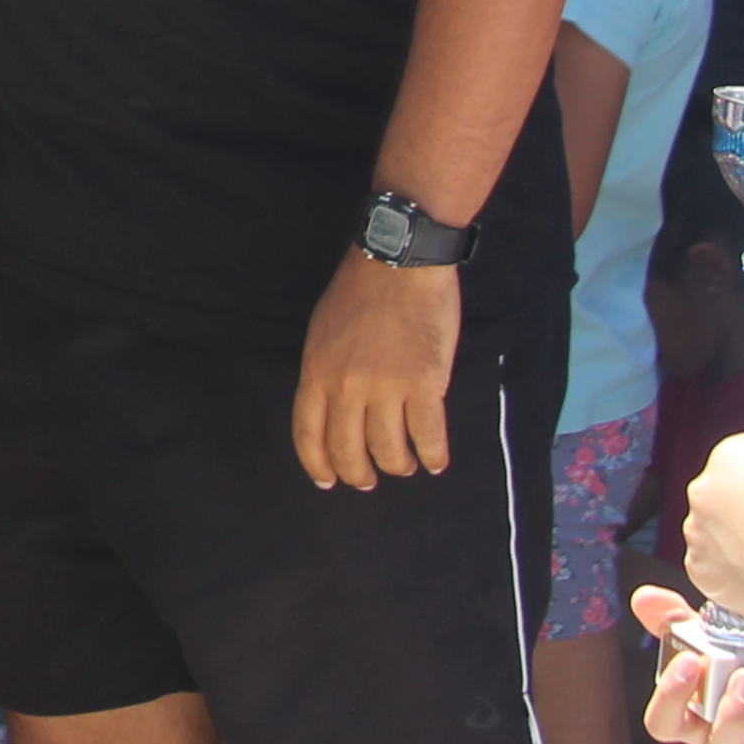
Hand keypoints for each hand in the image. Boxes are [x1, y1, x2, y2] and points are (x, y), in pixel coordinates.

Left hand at [291, 251, 458, 488]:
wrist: (399, 263)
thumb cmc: (360, 290)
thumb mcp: (323, 330)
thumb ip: (326, 371)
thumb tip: (334, 409)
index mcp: (317, 370)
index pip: (308, 434)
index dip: (317, 464)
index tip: (327, 481)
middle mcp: (346, 385)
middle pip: (347, 450)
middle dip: (359, 474)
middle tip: (369, 481)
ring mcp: (385, 387)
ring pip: (389, 450)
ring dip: (397, 465)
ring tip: (405, 465)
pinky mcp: (424, 384)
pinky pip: (427, 436)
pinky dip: (432, 455)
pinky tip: (435, 461)